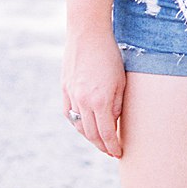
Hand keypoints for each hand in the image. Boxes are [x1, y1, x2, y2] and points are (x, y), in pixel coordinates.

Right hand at [62, 31, 125, 157]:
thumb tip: (114, 122)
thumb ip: (118, 104)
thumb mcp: (121, 79)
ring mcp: (72, 96)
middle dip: (102, 145)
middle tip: (111, 151)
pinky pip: (70, 114)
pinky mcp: (65, 89)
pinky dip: (77, 123)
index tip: (119, 153)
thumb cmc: (110, 54)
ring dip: (89, 137)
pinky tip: (84, 126)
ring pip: (79, 126)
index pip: (107, 133)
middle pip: (92, 134)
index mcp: (100, 101)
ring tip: (100, 141)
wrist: (87, 33)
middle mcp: (83, 102)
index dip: (113, 146)